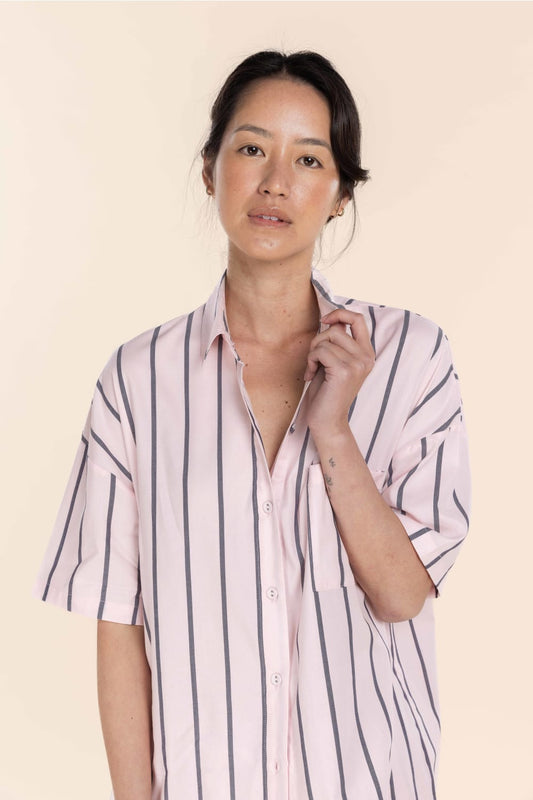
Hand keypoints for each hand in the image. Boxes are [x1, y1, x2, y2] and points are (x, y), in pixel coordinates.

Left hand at [304, 308, 374, 435]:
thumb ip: (337, 342)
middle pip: (336, 329)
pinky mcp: (344, 371)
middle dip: (318, 341)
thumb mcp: (334, 361)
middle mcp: (366, 358)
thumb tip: (331, 319)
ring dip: (312, 353)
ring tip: (313, 369)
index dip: (339, 313)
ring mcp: (357, 364)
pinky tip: (310, 375)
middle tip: (314, 359)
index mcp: (367, 354)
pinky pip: (320, 351)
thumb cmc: (327, 392)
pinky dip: (310, 361)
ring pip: (326, 339)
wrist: (327, 421)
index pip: (358, 319)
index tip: (325, 321)